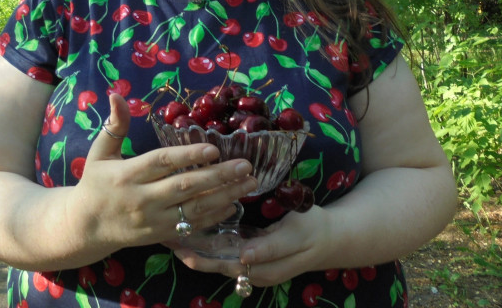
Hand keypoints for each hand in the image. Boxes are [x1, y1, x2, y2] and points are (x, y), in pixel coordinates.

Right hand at [68, 94, 257, 251]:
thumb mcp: (99, 152)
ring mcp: (153, 220)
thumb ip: (114, 126)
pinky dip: (214, 216)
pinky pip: (191, 226)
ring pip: (193, 209)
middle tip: (246, 165)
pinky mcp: (160, 235)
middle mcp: (142, 199)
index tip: (214, 149)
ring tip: (249, 183)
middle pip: (184, 187)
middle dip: (218, 176)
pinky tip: (233, 204)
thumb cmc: (95, 183)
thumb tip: (116, 94)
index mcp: (127, 175)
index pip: (162, 163)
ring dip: (224, 196)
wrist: (85, 227)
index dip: (188, 156)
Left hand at [173, 207, 330, 285]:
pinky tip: (194, 238)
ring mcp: (254, 268)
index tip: (185, 250)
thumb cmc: (312, 230)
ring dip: (198, 253)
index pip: (227, 265)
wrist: (330, 239)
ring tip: (174, 240)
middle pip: (219, 266)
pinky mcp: (253, 260)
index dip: (204, 258)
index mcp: (265, 268)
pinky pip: (228, 257)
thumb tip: (244, 257)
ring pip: (221, 263)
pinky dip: (210, 250)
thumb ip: (269, 247)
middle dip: (193, 255)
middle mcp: (255, 273)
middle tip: (171, 242)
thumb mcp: (294, 235)